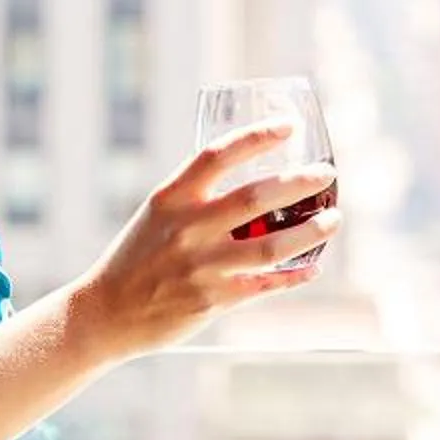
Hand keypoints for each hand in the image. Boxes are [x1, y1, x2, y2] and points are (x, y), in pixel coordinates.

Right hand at [74, 123, 338, 356]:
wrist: (106, 313)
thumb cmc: (137, 258)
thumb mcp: (158, 215)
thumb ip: (197, 197)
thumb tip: (250, 181)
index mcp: (171, 198)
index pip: (218, 154)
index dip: (257, 136)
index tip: (288, 126)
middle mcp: (188, 228)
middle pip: (257, 197)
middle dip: (300, 182)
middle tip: (325, 174)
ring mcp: (202, 266)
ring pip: (273, 245)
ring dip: (311, 231)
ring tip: (333, 219)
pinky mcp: (214, 300)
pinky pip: (267, 284)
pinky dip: (295, 275)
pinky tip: (312, 267)